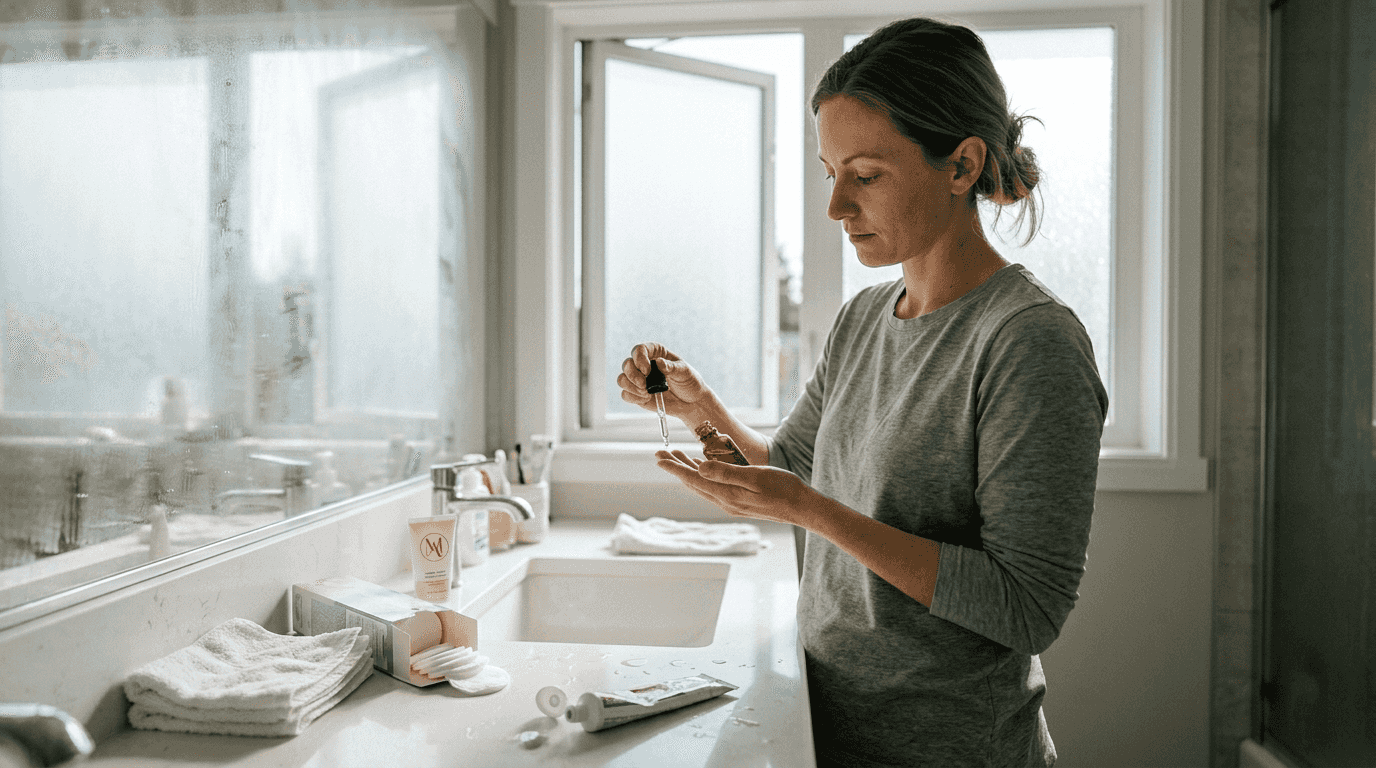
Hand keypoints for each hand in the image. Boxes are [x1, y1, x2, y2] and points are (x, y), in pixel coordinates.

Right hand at [617, 343, 714, 420]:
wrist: (692, 402)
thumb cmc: (690, 382)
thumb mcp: (685, 372)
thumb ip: (672, 367)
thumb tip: (659, 362)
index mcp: (655, 353)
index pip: (639, 349)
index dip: (639, 359)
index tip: (647, 371)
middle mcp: (644, 364)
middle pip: (627, 364)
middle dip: (632, 375)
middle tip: (644, 384)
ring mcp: (639, 380)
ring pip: (622, 379)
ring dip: (631, 387)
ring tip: (646, 393)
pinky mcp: (637, 394)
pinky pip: (625, 395)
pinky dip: (633, 397)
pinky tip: (646, 398)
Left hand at [654, 449, 820, 527]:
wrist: (803, 508)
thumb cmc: (784, 489)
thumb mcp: (756, 476)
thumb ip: (727, 473)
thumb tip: (700, 468)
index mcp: (728, 494)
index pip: (694, 478)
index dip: (674, 467)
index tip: (659, 457)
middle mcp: (726, 502)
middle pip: (694, 483)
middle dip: (676, 467)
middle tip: (661, 453)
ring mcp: (732, 504)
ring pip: (702, 486)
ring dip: (688, 471)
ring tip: (677, 457)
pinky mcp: (739, 503)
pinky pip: (713, 489)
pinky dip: (703, 477)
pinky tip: (703, 469)